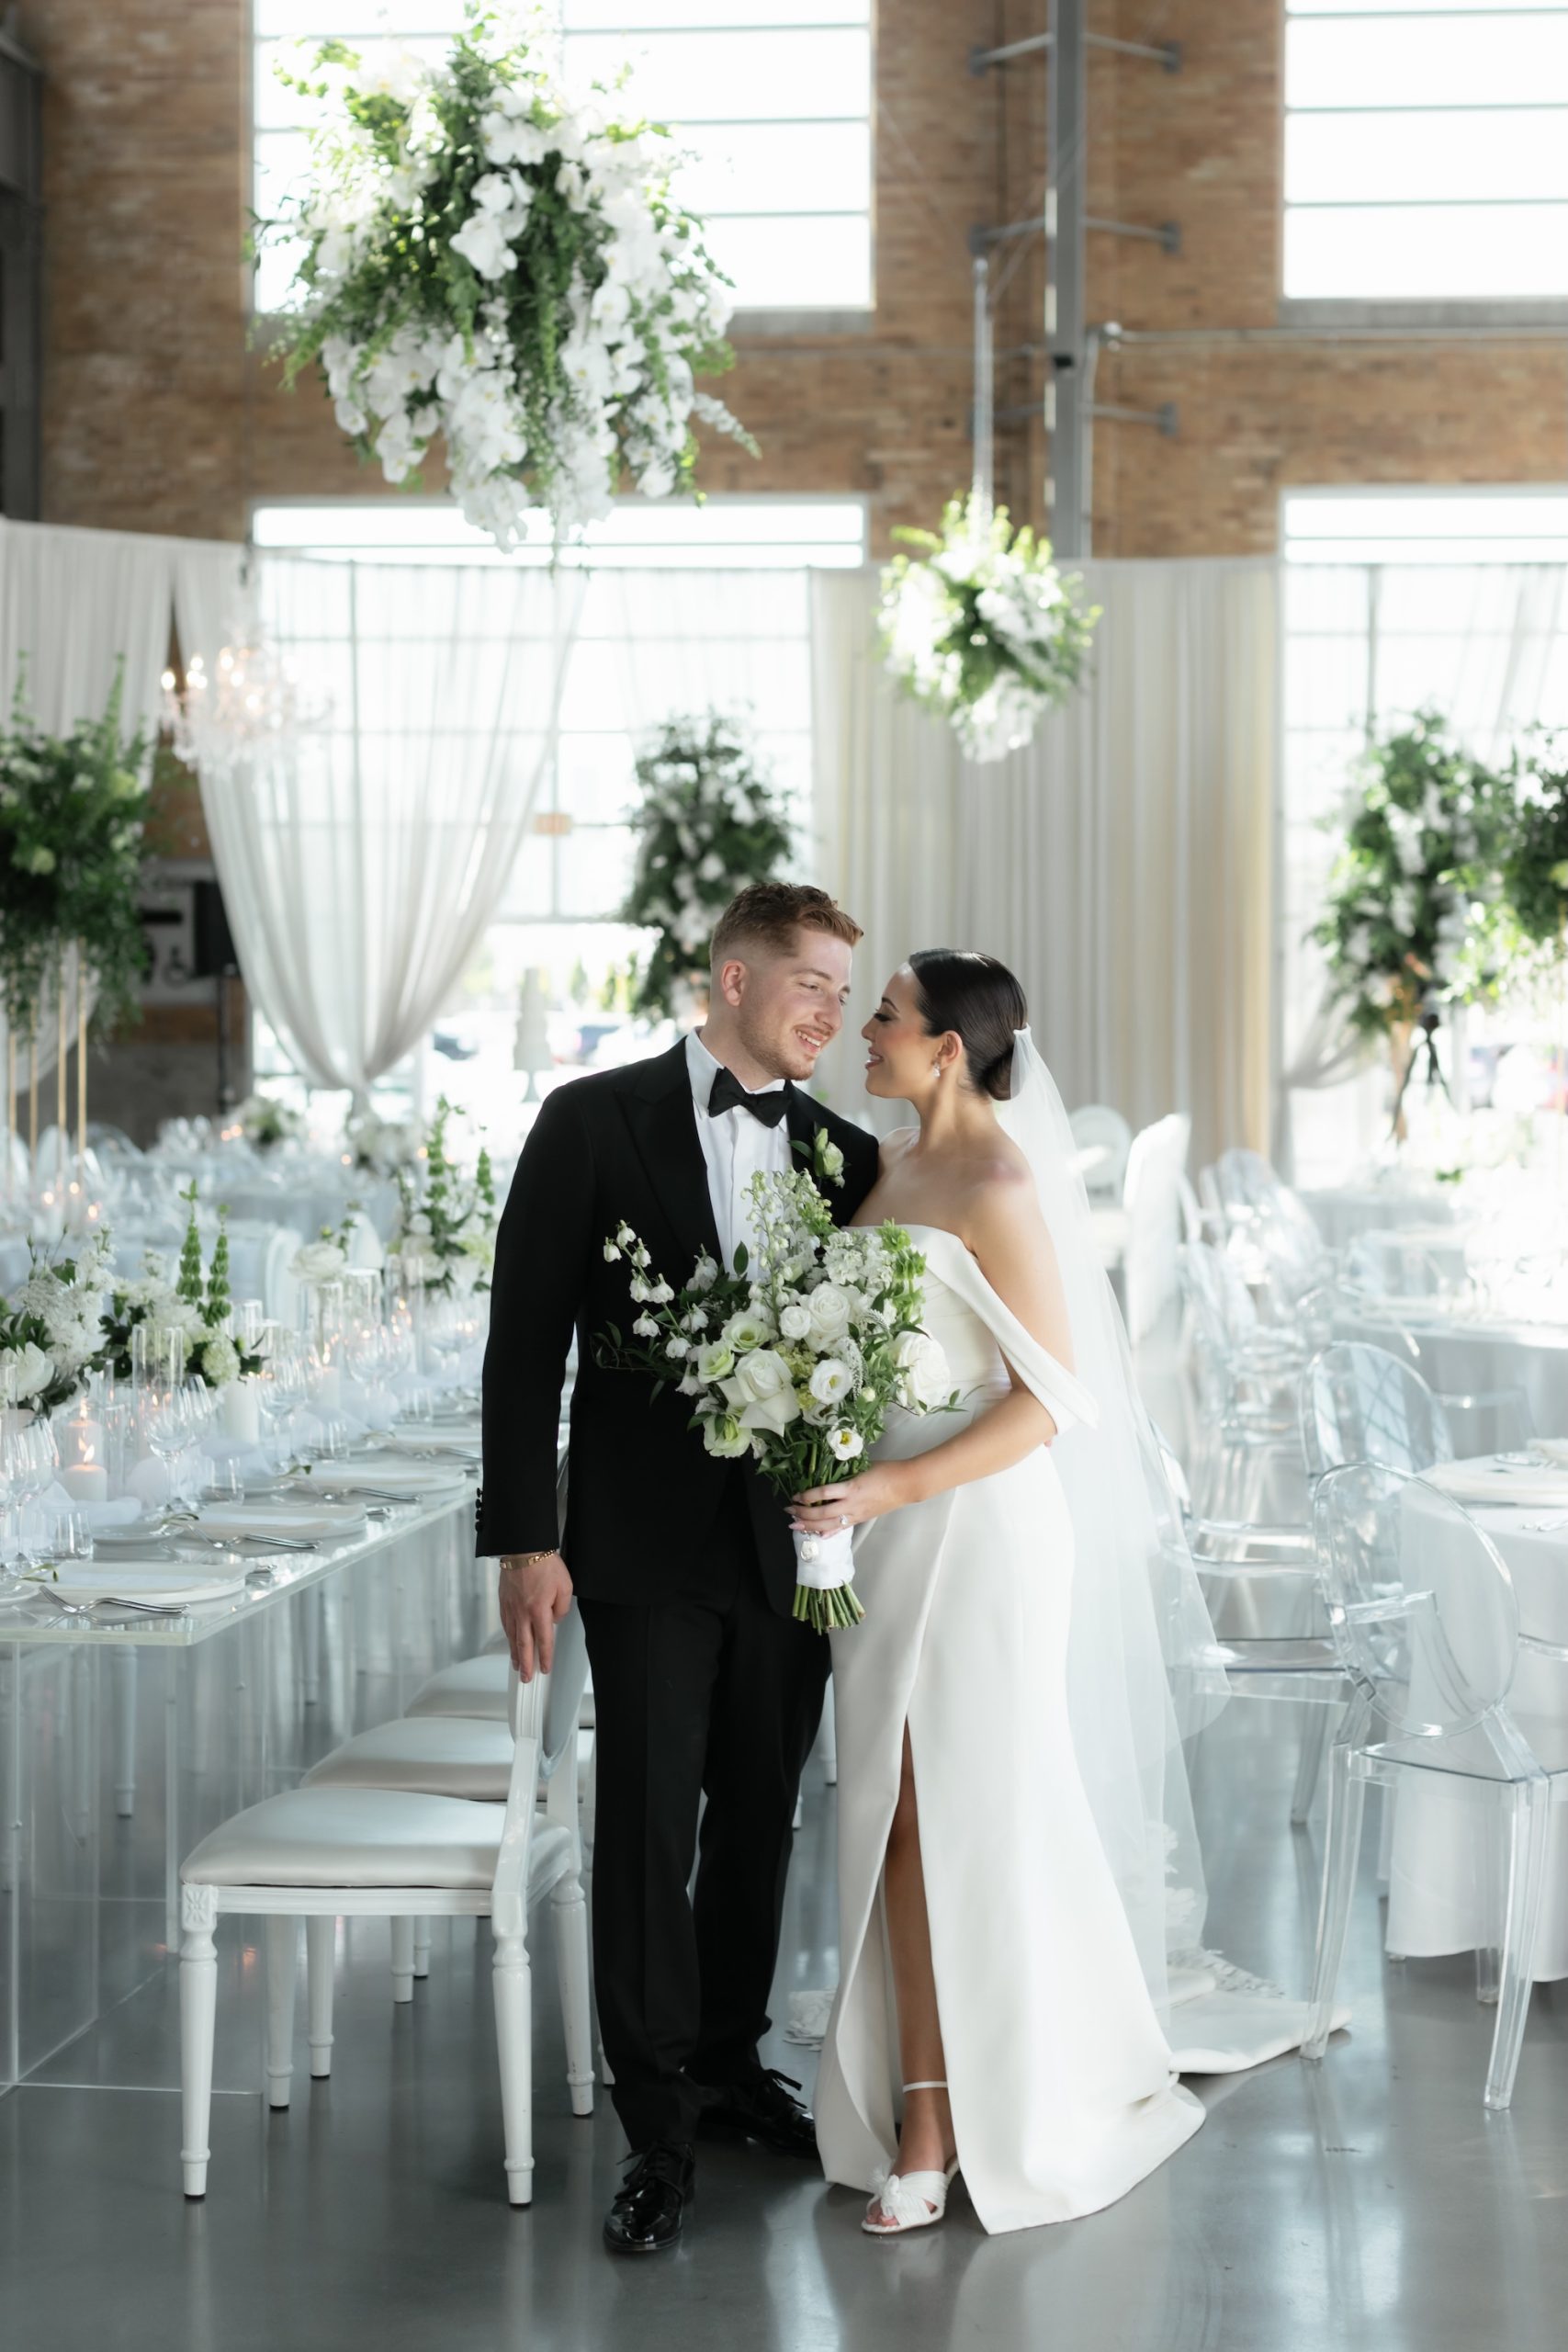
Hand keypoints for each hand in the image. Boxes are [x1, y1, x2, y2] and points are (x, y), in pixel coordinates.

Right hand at [498, 1550, 573, 1680]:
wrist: (522, 1547)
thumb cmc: (544, 1564)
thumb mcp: (565, 1586)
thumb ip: (562, 1608)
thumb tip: (555, 1619)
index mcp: (539, 1611)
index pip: (544, 1641)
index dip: (545, 1657)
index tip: (545, 1669)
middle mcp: (523, 1613)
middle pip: (524, 1645)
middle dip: (526, 1664)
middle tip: (526, 1678)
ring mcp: (511, 1608)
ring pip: (512, 1637)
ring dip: (515, 1654)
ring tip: (517, 1666)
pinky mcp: (504, 1601)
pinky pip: (506, 1624)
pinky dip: (508, 1637)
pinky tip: (509, 1642)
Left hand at [791, 1461, 910, 1535]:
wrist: (906, 1484)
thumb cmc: (886, 1470)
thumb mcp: (861, 1466)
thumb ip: (844, 1472)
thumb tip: (826, 1472)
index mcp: (851, 1487)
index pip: (823, 1494)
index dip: (806, 1496)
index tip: (795, 1494)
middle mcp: (851, 1504)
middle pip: (821, 1514)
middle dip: (802, 1514)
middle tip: (789, 1511)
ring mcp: (856, 1514)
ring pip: (828, 1525)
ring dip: (809, 1526)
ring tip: (795, 1525)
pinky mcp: (860, 1519)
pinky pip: (841, 1528)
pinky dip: (827, 1533)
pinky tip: (817, 1535)